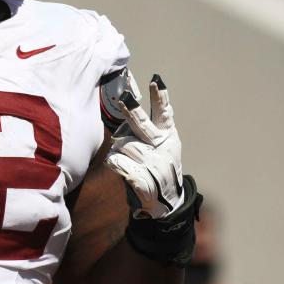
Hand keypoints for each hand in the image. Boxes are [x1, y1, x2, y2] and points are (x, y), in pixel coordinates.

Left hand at [105, 74, 184, 219]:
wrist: (166, 203)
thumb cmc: (158, 166)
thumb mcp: (162, 145)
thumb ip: (148, 126)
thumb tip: (127, 100)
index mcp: (168, 136)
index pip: (164, 112)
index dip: (160, 96)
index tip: (156, 80)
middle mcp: (162, 148)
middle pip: (142, 125)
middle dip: (132, 111)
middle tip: (125, 97)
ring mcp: (153, 164)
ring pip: (122, 144)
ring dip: (119, 149)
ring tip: (129, 159)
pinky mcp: (142, 179)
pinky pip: (116, 162)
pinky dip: (115, 164)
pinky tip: (124, 170)